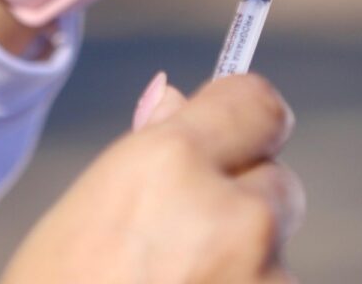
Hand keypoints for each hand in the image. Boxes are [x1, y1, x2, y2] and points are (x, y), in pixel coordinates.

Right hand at [1, 74, 302, 283]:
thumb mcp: (84, 215)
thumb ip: (147, 151)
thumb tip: (174, 94)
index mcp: (169, 163)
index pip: (257, 103)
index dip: (245, 120)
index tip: (239, 137)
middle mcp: (230, 212)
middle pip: (278, 182)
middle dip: (245, 206)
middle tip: (185, 249)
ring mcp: (262, 276)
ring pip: (276, 254)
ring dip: (247, 269)